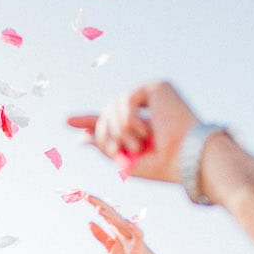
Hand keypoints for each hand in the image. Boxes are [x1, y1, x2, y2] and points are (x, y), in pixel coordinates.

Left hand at [68, 81, 199, 183]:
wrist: (186, 160)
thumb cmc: (163, 166)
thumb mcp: (126, 161)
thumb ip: (105, 148)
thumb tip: (82, 138)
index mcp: (139, 126)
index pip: (108, 119)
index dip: (88, 120)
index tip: (67, 121)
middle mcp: (144, 109)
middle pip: (105, 114)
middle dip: (104, 135)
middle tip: (118, 152)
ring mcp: (151, 97)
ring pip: (111, 106)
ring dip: (118, 131)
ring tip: (137, 145)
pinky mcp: (157, 88)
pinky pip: (124, 99)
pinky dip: (127, 118)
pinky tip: (143, 130)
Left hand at [86, 194, 168, 253]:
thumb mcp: (111, 246)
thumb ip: (101, 235)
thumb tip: (89, 222)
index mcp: (116, 229)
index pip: (105, 213)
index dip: (95, 204)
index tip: (83, 194)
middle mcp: (124, 229)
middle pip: (110, 213)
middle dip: (98, 204)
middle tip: (85, 195)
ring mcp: (132, 236)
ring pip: (120, 223)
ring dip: (110, 215)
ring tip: (98, 208)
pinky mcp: (139, 245)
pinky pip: (137, 235)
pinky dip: (132, 227)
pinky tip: (127, 222)